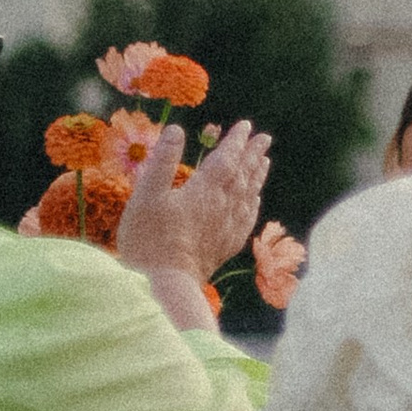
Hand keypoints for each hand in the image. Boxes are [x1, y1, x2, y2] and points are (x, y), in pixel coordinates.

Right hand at [116, 119, 269, 321]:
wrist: (166, 284)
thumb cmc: (149, 239)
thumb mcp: (146, 196)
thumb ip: (161, 161)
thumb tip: (175, 130)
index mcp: (204, 191)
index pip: (227, 159)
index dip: (236, 141)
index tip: (246, 126)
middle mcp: (222, 207)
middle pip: (243, 175)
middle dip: (253, 154)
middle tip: (264, 138)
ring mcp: (227, 228)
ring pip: (249, 196)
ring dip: (257, 176)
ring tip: (265, 162)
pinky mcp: (226, 246)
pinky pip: (247, 220)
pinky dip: (253, 205)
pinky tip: (255, 201)